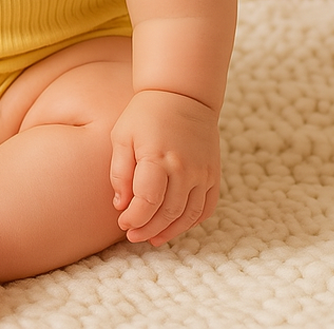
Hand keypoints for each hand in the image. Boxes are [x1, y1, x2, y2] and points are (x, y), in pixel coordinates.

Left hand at [109, 89, 220, 245]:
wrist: (182, 95)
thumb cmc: (145, 115)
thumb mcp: (122, 136)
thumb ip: (120, 172)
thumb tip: (121, 205)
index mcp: (157, 157)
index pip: (147, 201)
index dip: (134, 218)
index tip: (123, 222)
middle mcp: (184, 168)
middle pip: (168, 213)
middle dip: (148, 229)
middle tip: (133, 235)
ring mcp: (202, 172)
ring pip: (188, 216)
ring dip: (170, 231)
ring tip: (152, 237)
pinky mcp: (213, 174)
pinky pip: (206, 208)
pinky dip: (191, 222)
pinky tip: (175, 226)